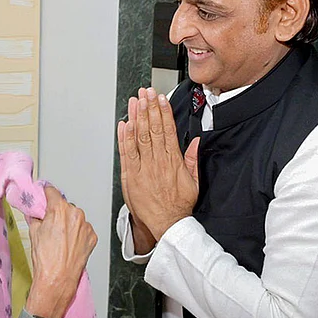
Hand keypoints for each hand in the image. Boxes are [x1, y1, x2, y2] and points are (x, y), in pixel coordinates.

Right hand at [25, 186, 96, 317]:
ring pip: (75, 217)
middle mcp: (75, 214)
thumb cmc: (46, 259)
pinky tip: (68, 244)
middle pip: (65, 205)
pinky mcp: (92, 236)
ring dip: (69, 223)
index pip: (52, 191)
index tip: (44, 194)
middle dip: (57, 212)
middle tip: (49, 224)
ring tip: (60, 238)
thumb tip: (35, 213)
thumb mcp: (33, 232)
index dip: (46, 193)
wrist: (57, 278)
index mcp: (59, 209)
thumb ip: (35, 217)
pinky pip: (83, 229)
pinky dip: (77, 233)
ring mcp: (86, 226)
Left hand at [117, 87, 199, 239]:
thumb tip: (194, 142)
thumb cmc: (178, 205)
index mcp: (173, 161)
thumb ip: (192, 160)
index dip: (163, 112)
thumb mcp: (194, 182)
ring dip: (136, 118)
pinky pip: (127, 154)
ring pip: (139, 138)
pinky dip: (125, 138)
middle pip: (153, 129)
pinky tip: (124, 124)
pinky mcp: (132, 177)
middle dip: (149, 108)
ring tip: (135, 101)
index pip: (167, 131)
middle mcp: (158, 162)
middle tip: (146, 93)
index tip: (160, 99)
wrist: (167, 224)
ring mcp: (144, 168)